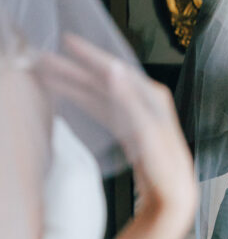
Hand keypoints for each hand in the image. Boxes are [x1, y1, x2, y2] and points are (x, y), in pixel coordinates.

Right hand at [34, 34, 196, 231]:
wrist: (173, 196)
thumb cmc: (164, 167)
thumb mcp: (147, 131)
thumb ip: (128, 99)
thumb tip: (113, 69)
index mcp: (152, 95)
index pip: (114, 69)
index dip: (90, 55)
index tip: (68, 42)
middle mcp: (145, 100)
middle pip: (102, 80)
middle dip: (74, 70)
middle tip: (45, 60)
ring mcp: (137, 115)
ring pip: (99, 93)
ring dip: (74, 84)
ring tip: (48, 75)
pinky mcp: (130, 130)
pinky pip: (102, 108)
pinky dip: (84, 100)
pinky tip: (69, 96)